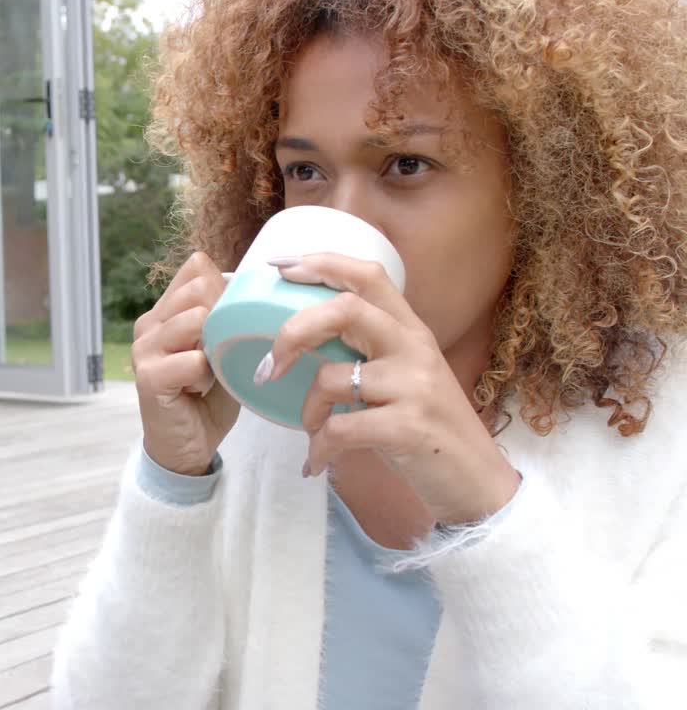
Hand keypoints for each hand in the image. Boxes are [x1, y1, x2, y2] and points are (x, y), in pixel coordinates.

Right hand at [132, 252, 240, 474]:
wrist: (187, 447)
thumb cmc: (207, 398)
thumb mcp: (220, 348)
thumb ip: (223, 315)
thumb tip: (242, 281)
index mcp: (164, 311)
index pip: (197, 268)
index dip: (225, 291)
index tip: (228, 325)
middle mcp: (148, 324)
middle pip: (199, 286)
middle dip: (223, 316)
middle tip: (218, 352)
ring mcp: (144, 349)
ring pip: (196, 319)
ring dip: (214, 348)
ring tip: (207, 372)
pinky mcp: (149, 377)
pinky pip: (193, 360)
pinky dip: (206, 376)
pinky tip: (197, 390)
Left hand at [267, 253, 520, 524]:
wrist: (477, 483)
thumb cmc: (429, 429)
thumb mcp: (407, 376)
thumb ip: (369, 351)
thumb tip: (303, 338)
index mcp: (411, 330)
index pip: (369, 275)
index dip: (321, 263)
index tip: (281, 267)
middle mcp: (414, 349)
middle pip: (345, 309)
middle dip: (293, 332)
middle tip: (268, 366)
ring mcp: (414, 386)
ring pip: (331, 378)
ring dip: (308, 411)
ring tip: (315, 433)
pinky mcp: (408, 427)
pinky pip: (339, 429)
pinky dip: (318, 449)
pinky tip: (317, 463)